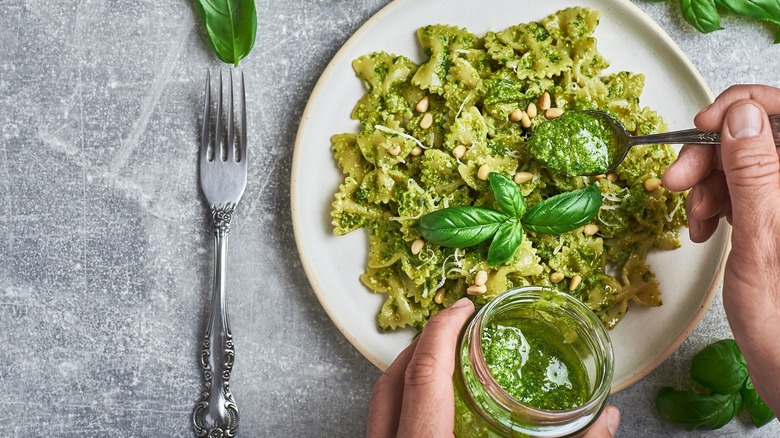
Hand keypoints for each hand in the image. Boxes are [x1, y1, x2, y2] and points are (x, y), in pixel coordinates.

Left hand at [366, 297, 619, 436]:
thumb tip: (608, 420)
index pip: (424, 373)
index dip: (442, 331)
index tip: (462, 307)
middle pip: (392, 380)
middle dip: (423, 345)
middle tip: (454, 327)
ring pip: (380, 402)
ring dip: (411, 373)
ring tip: (445, 360)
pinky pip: (384, 423)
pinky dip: (405, 404)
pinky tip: (434, 407)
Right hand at [663, 84, 779, 412]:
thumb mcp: (761, 238)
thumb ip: (755, 173)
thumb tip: (741, 117)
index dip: (740, 108)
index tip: (702, 128)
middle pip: (755, 136)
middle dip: (710, 155)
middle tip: (676, 181)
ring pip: (742, 162)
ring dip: (706, 184)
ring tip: (694, 218)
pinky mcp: (775, 214)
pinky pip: (739, 189)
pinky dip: (712, 202)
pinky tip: (703, 226)